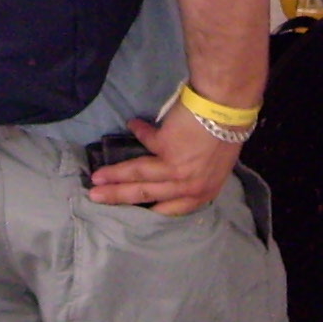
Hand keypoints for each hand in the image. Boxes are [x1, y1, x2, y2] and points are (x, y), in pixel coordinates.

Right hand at [83, 110, 238, 217]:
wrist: (226, 107)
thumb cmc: (226, 134)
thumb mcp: (215, 166)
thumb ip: (195, 176)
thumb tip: (173, 178)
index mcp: (202, 192)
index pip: (170, 209)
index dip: (147, 211)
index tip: (129, 214)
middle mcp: (187, 186)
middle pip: (146, 193)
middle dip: (118, 197)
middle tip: (96, 198)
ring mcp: (175, 168)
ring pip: (138, 174)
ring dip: (114, 175)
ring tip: (96, 177)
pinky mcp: (165, 146)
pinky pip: (145, 138)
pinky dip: (138, 130)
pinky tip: (132, 125)